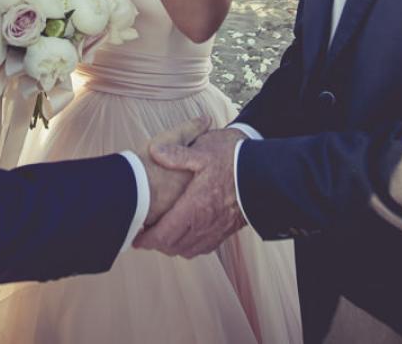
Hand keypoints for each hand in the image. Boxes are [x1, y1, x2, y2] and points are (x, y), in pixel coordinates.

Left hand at [135, 127, 246, 257]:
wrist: (266, 173)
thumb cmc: (234, 159)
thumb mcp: (204, 150)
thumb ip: (177, 154)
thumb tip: (154, 151)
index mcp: (195, 207)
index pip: (165, 234)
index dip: (147, 240)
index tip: (135, 238)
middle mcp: (205, 224)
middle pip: (173, 246)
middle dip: (156, 244)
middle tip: (144, 235)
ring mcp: (217, 230)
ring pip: (187, 250)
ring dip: (171, 246)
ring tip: (161, 236)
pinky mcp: (227, 231)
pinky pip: (203, 248)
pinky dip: (189, 246)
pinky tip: (185, 235)